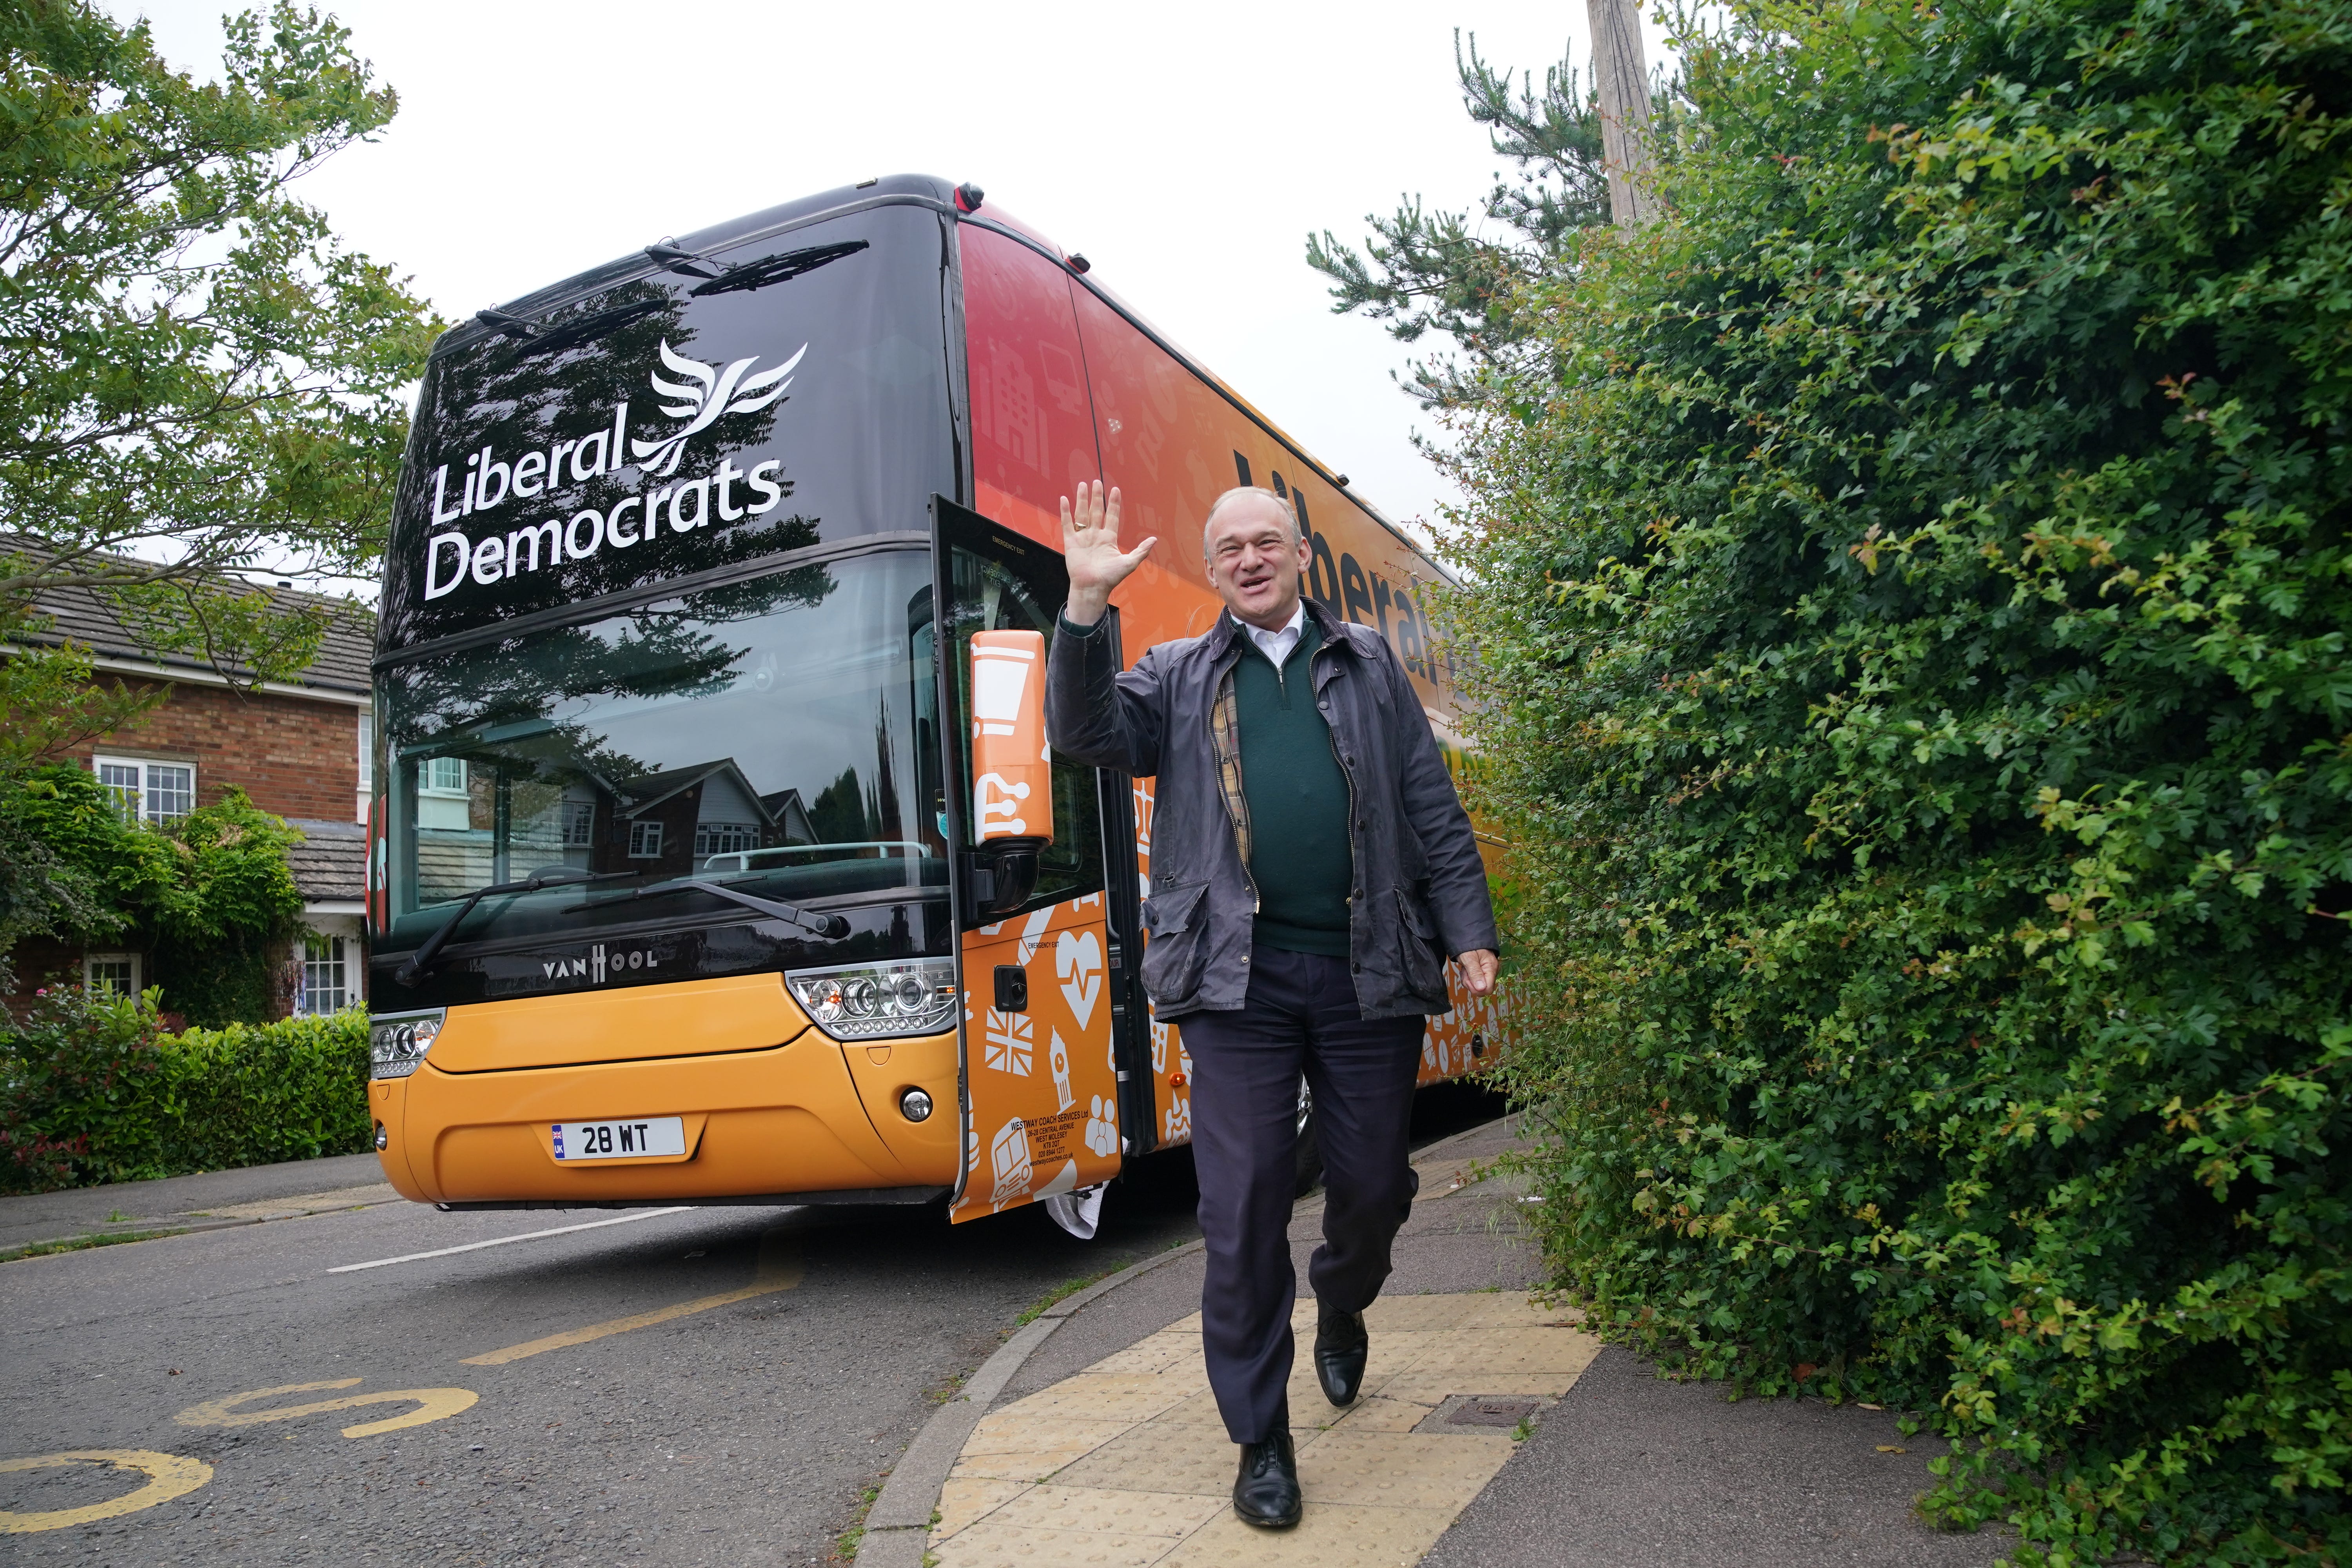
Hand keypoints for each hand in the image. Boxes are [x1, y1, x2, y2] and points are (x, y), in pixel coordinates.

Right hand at [1060, 482, 1155, 625]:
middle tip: (1097, 482)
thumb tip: (1154, 539)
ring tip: (1083, 485)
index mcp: (1108, 538)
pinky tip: (1064, 499)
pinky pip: (1067, 524)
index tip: (1115, 490)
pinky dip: (1065, 511)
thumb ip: (1141, 550)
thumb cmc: (1110, 578)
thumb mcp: (1129, 563)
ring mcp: (1082, 538)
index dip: (1114, 503)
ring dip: (1083, 499)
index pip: (1112, 516)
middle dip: (1097, 497)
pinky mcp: (1071, 542)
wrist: (1093, 588)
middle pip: (1096, 511)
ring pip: (1082, 513)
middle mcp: (1095, 535)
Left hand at [1453, 949, 1497, 996]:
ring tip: (1465, 968)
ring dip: (1468, 979)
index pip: (1488, 989)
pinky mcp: (1482, 972)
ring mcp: (1487, 971)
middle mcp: (1492, 971)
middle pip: (1482, 989)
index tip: (1468, 979)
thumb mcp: (1469, 958)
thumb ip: (1475, 973)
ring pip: (1477, 986)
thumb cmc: (1469, 945)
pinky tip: (1466, 969)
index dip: (1476, 988)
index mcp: (1491, 968)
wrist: (1468, 936)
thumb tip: (1481, 988)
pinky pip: (1475, 981)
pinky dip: (1468, 977)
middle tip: (1465, 972)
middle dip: (1470, 983)